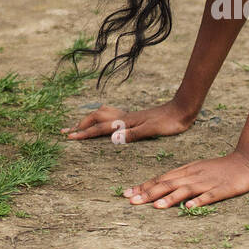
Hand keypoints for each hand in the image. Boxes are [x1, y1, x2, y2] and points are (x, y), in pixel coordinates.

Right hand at [63, 99, 192, 143]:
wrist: (182, 109)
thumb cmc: (169, 122)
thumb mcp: (151, 131)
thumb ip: (131, 134)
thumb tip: (111, 138)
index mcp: (125, 122)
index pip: (99, 128)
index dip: (84, 133)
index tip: (69, 137)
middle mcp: (124, 117)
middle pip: (96, 118)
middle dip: (80, 124)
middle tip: (66, 131)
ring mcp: (129, 116)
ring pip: (102, 114)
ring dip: (89, 119)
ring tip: (79, 124)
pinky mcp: (135, 117)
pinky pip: (111, 115)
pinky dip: (101, 117)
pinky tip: (104, 121)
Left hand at [124, 151, 248, 209]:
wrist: (246, 162)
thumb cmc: (220, 169)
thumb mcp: (197, 170)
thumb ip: (180, 179)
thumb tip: (160, 189)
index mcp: (186, 171)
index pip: (161, 179)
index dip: (144, 186)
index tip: (127, 193)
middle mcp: (193, 175)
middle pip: (168, 184)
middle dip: (149, 192)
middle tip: (131, 201)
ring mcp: (207, 182)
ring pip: (185, 190)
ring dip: (170, 198)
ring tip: (155, 207)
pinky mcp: (222, 189)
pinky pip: (209, 196)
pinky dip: (199, 201)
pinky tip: (190, 208)